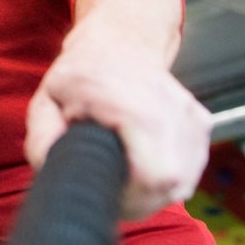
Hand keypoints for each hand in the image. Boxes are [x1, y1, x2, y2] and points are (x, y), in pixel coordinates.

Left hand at [25, 37, 210, 220]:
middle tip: (110, 188)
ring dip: (153, 191)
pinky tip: (142, 161)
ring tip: (123, 172)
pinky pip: (188, 170)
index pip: (153, 179)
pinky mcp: (201, 125)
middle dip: (138, 200)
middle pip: (170, 186)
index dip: (129, 199)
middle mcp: (171, 112)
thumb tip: (54, 172)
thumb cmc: (79, 76)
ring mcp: (191, 118)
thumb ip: (43, 141)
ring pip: (181, 183)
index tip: (105, 191)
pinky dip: (167, 176)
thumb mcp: (46, 102)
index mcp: (133, 108)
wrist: (120, 43)